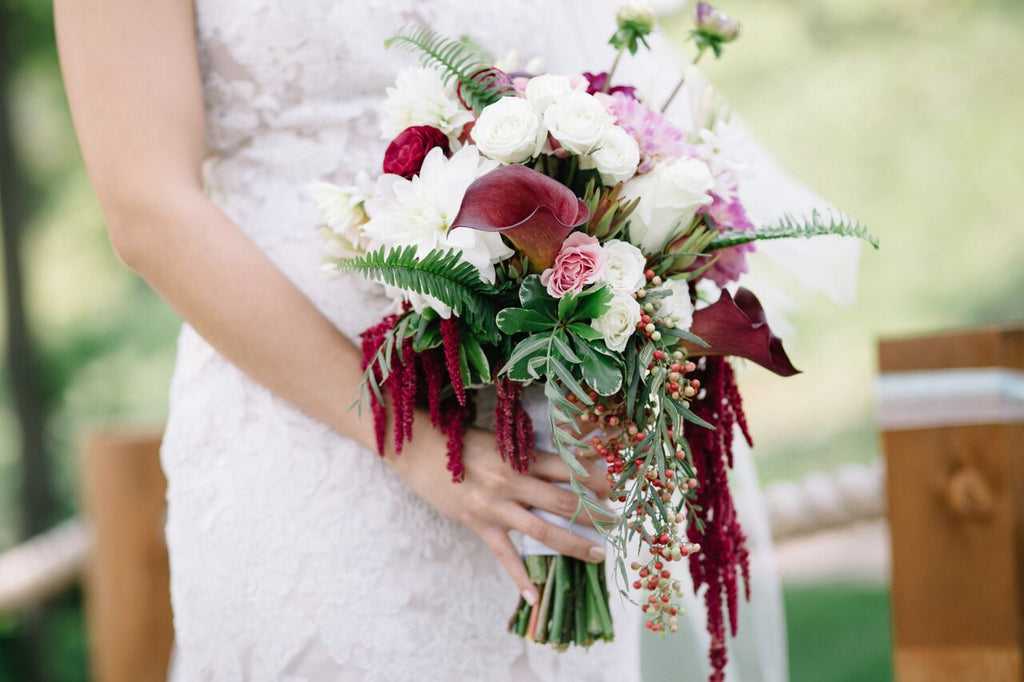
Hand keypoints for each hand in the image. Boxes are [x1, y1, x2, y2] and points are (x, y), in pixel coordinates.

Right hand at [386, 420, 612, 604]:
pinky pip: (504, 556)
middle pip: (564, 500)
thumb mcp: (500, 439)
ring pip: (543, 530)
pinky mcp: (479, 525)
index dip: (595, 478)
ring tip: (598, 553)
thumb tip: (564, 466)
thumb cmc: (461, 441)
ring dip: (574, 543)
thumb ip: (529, 454)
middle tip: (619, 521)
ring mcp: (495, 507)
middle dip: (596, 513)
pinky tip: (534, 597)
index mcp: (520, 455)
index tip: (618, 485)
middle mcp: (511, 481)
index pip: (567, 468)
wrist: (418, 452)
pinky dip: (519, 578)